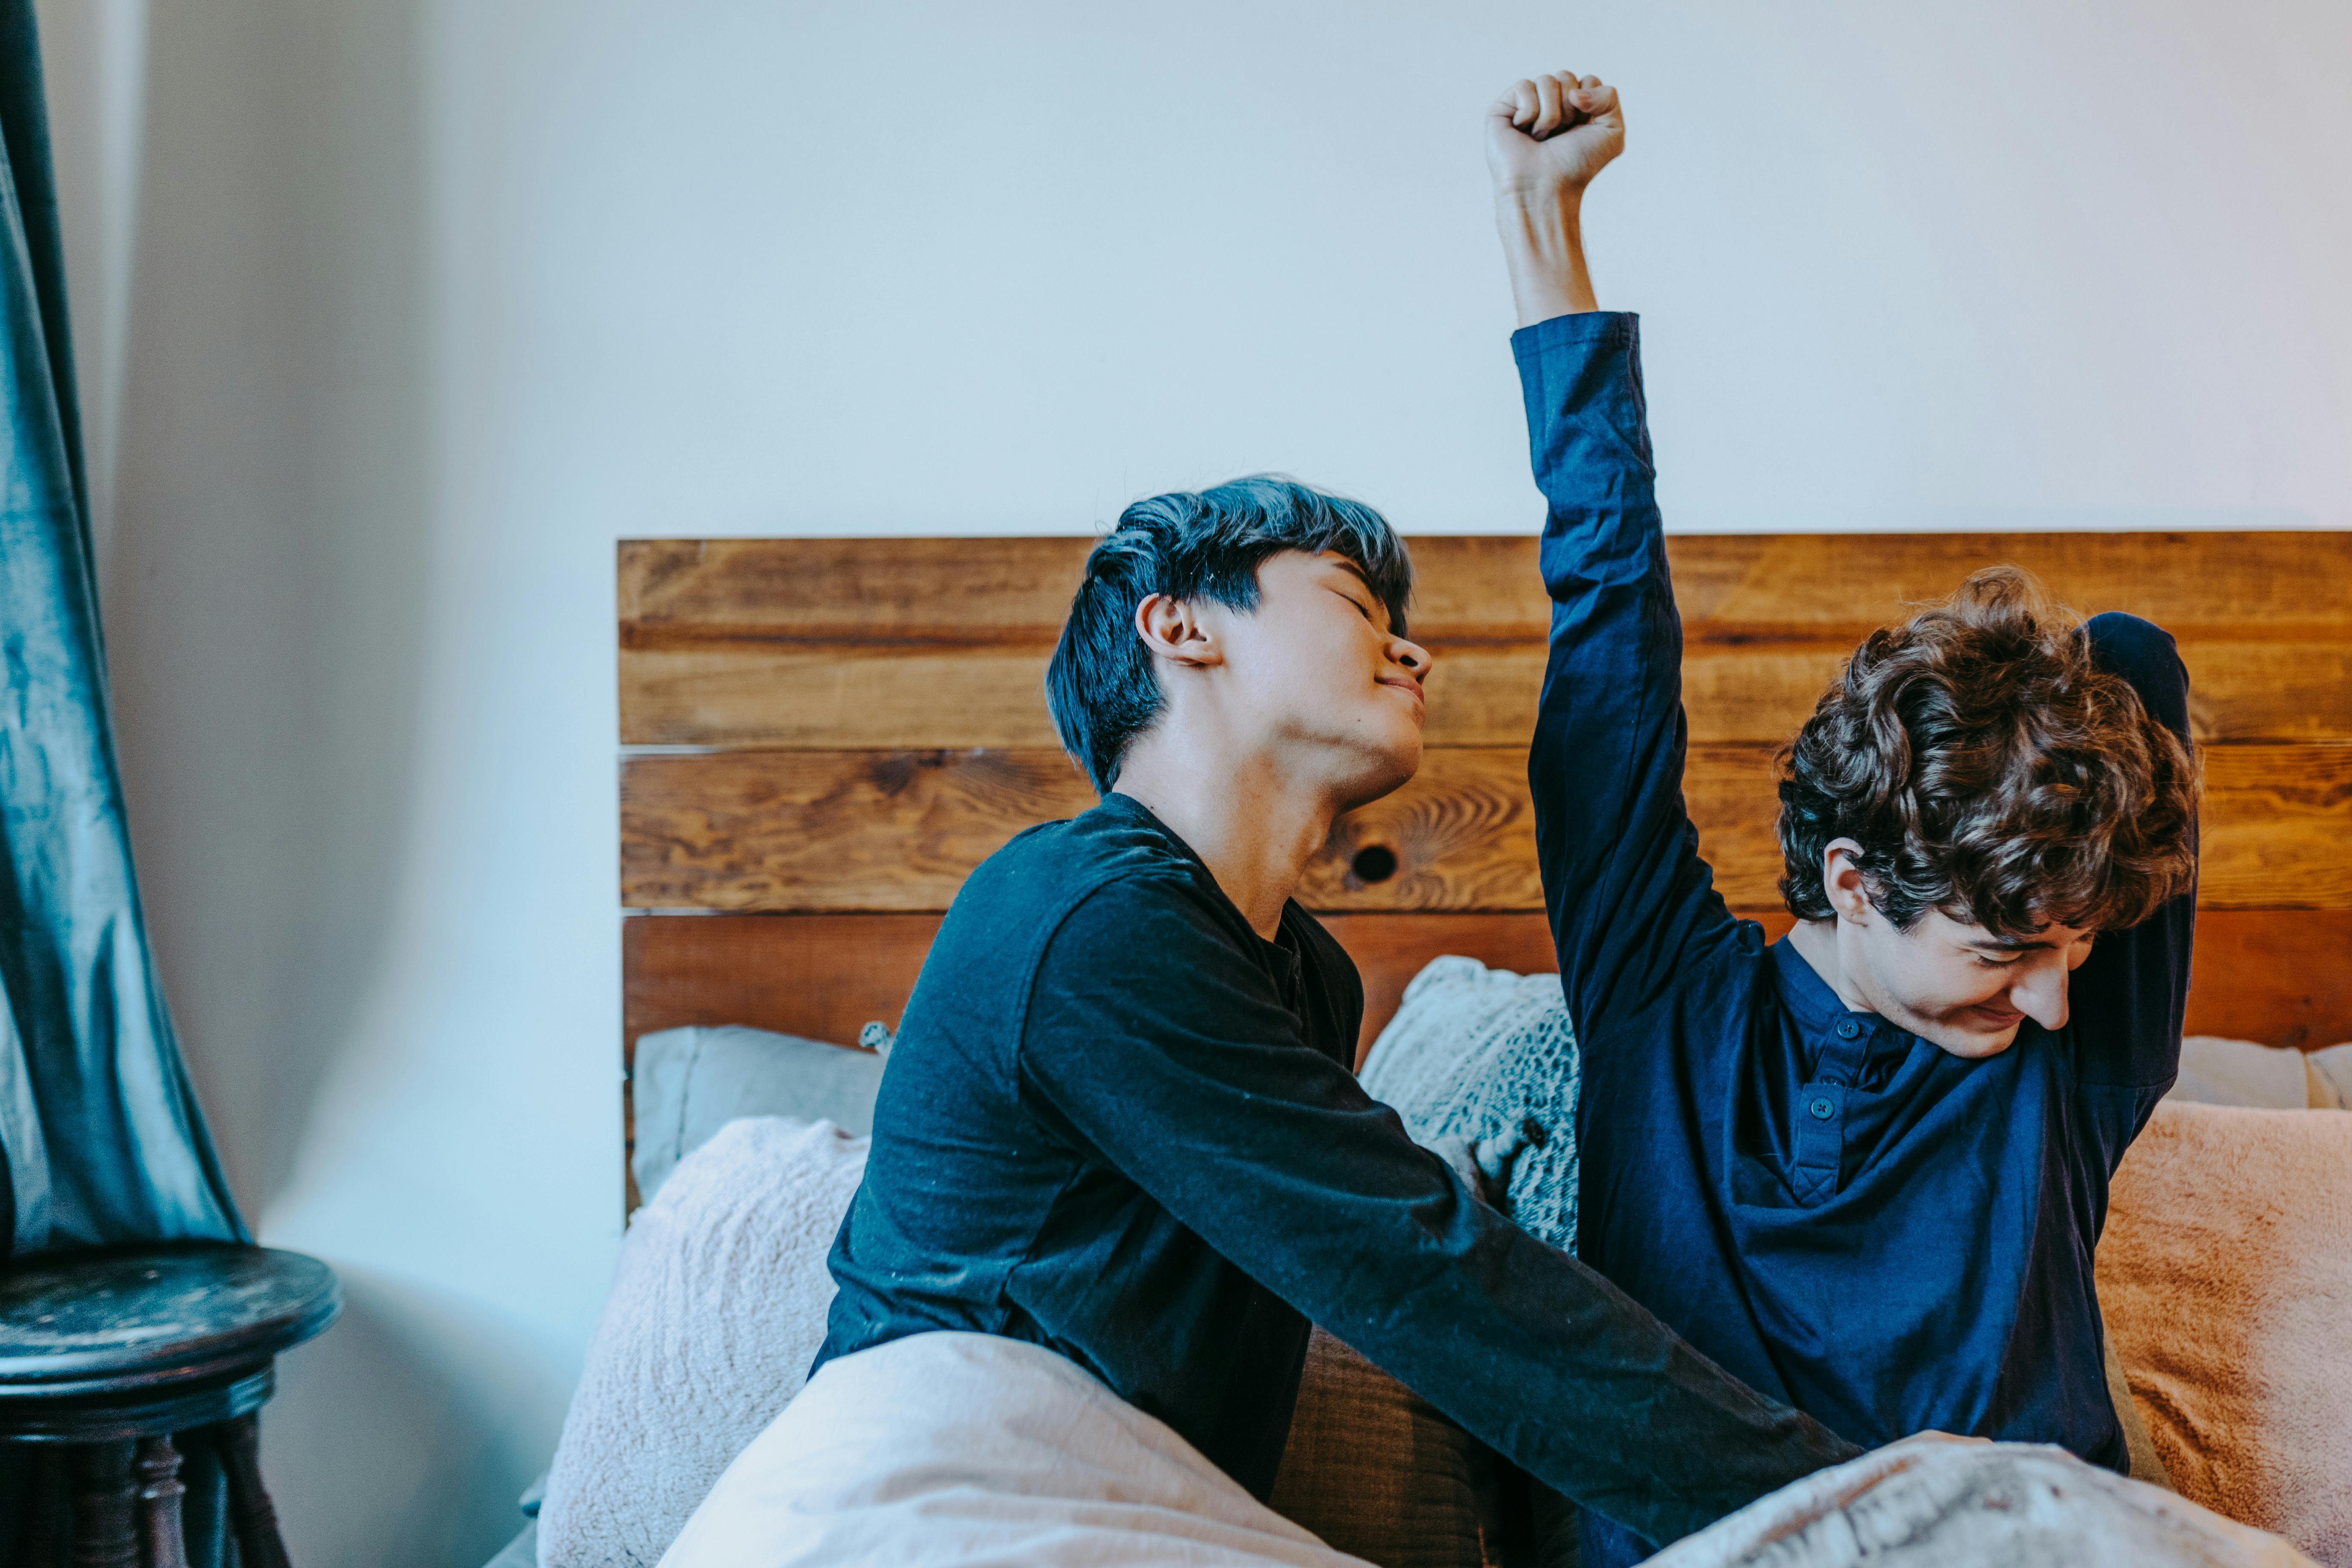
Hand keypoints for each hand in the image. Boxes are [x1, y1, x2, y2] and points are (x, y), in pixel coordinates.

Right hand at [1486, 71, 1624, 203]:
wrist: (1546, 188)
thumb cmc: (1576, 167)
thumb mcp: (1612, 133)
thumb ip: (1609, 97)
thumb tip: (1575, 90)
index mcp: (1576, 108)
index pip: (1589, 80)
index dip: (1590, 105)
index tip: (1581, 131)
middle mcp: (1550, 104)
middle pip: (1567, 77)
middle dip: (1570, 109)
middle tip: (1559, 135)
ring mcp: (1526, 104)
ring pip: (1547, 81)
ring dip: (1550, 115)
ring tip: (1541, 138)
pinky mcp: (1503, 108)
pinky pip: (1524, 86)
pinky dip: (1529, 112)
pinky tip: (1523, 132)